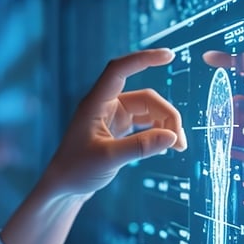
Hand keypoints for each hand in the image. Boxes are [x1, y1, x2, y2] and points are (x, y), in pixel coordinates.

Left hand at [39, 48, 187, 198]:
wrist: (63, 187)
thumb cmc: (76, 171)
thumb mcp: (108, 159)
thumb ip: (140, 147)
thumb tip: (173, 137)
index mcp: (96, 103)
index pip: (120, 70)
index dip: (144, 58)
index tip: (169, 55)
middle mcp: (105, 105)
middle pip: (146, 98)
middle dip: (167, 116)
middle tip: (180, 143)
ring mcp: (112, 117)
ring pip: (148, 111)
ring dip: (165, 125)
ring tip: (178, 148)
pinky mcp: (118, 130)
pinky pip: (145, 123)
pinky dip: (157, 132)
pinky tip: (165, 146)